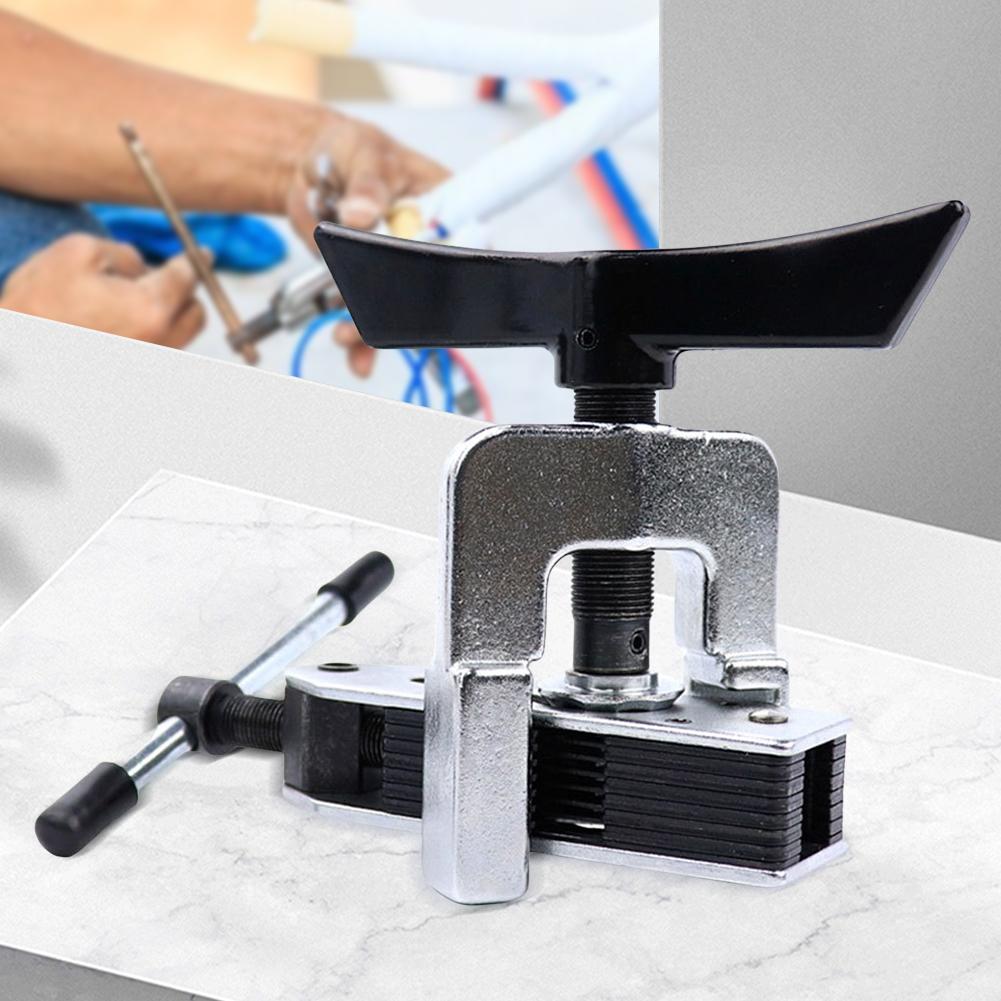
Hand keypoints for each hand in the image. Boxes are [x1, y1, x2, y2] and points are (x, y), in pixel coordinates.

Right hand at [0, 233, 205, 346]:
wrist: (17, 360)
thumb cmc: (38, 304)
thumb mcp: (75, 254)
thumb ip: (124, 253)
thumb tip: (145, 266)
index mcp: (150, 310)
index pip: (187, 278)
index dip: (196, 261)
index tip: (203, 254)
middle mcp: (161, 344)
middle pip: (195, 313)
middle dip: (183, 292)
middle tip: (161, 279)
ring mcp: (152, 365)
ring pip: (179, 335)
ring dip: (165, 316)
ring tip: (125, 306)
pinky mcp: (141, 379)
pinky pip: (161, 351)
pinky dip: (150, 335)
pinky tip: (118, 326)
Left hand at [283, 113, 447, 378]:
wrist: (310, 169)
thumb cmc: (348, 150)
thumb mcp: (360, 154)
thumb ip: (366, 183)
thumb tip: (363, 213)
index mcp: (445, 204)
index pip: (464, 242)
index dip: (455, 266)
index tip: (436, 283)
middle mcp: (431, 242)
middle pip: (434, 288)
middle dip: (408, 308)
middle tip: (379, 316)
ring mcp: (402, 269)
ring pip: (402, 311)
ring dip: (376, 329)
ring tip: (347, 335)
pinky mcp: (373, 287)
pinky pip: (376, 323)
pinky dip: (365, 344)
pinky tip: (358, 359)